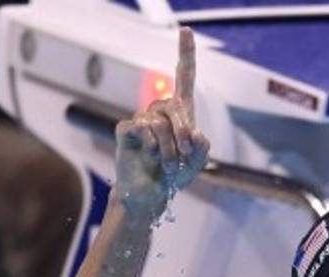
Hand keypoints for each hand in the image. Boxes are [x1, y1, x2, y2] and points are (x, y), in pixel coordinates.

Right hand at [114, 27, 210, 218]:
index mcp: (180, 113)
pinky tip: (148, 155)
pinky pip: (140, 128)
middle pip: (175, 107)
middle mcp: (160, 110)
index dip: (185, 54)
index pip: (183, 77)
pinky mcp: (126, 129)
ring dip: (168, 149)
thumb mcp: (196, 164)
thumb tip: (197, 135)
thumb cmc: (172, 175)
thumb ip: (202, 150)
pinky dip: (149, 146)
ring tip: (166, 165)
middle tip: (184, 157)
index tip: (185, 30)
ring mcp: (141, 118)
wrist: (150, 193)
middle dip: (183, 134)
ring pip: (159, 123)